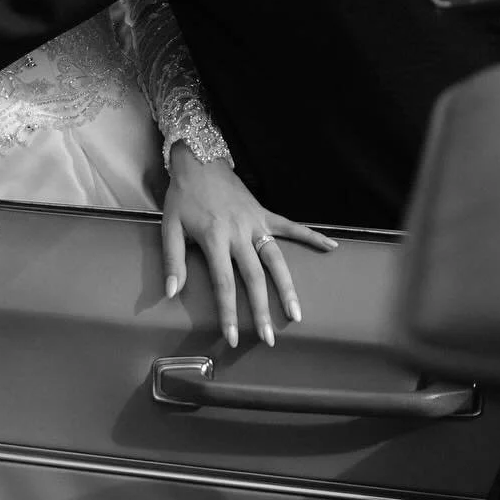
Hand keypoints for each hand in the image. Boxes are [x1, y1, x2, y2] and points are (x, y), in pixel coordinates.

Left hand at [161, 147, 337, 347]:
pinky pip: (291, 226)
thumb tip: (171, 293)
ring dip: (287, 287)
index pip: (224, 283)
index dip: (228, 313)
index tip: (233, 338)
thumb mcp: (169, 226)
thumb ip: (172, 260)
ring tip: (296, 314)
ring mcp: (255, 223)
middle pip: (254, 277)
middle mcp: (239, 233)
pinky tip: (330, 247)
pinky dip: (311, 236)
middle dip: (262, 310)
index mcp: (214, 238)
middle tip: (270, 338)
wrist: (198, 160)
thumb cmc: (182, 196)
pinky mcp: (264, 213)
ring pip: (276, 259)